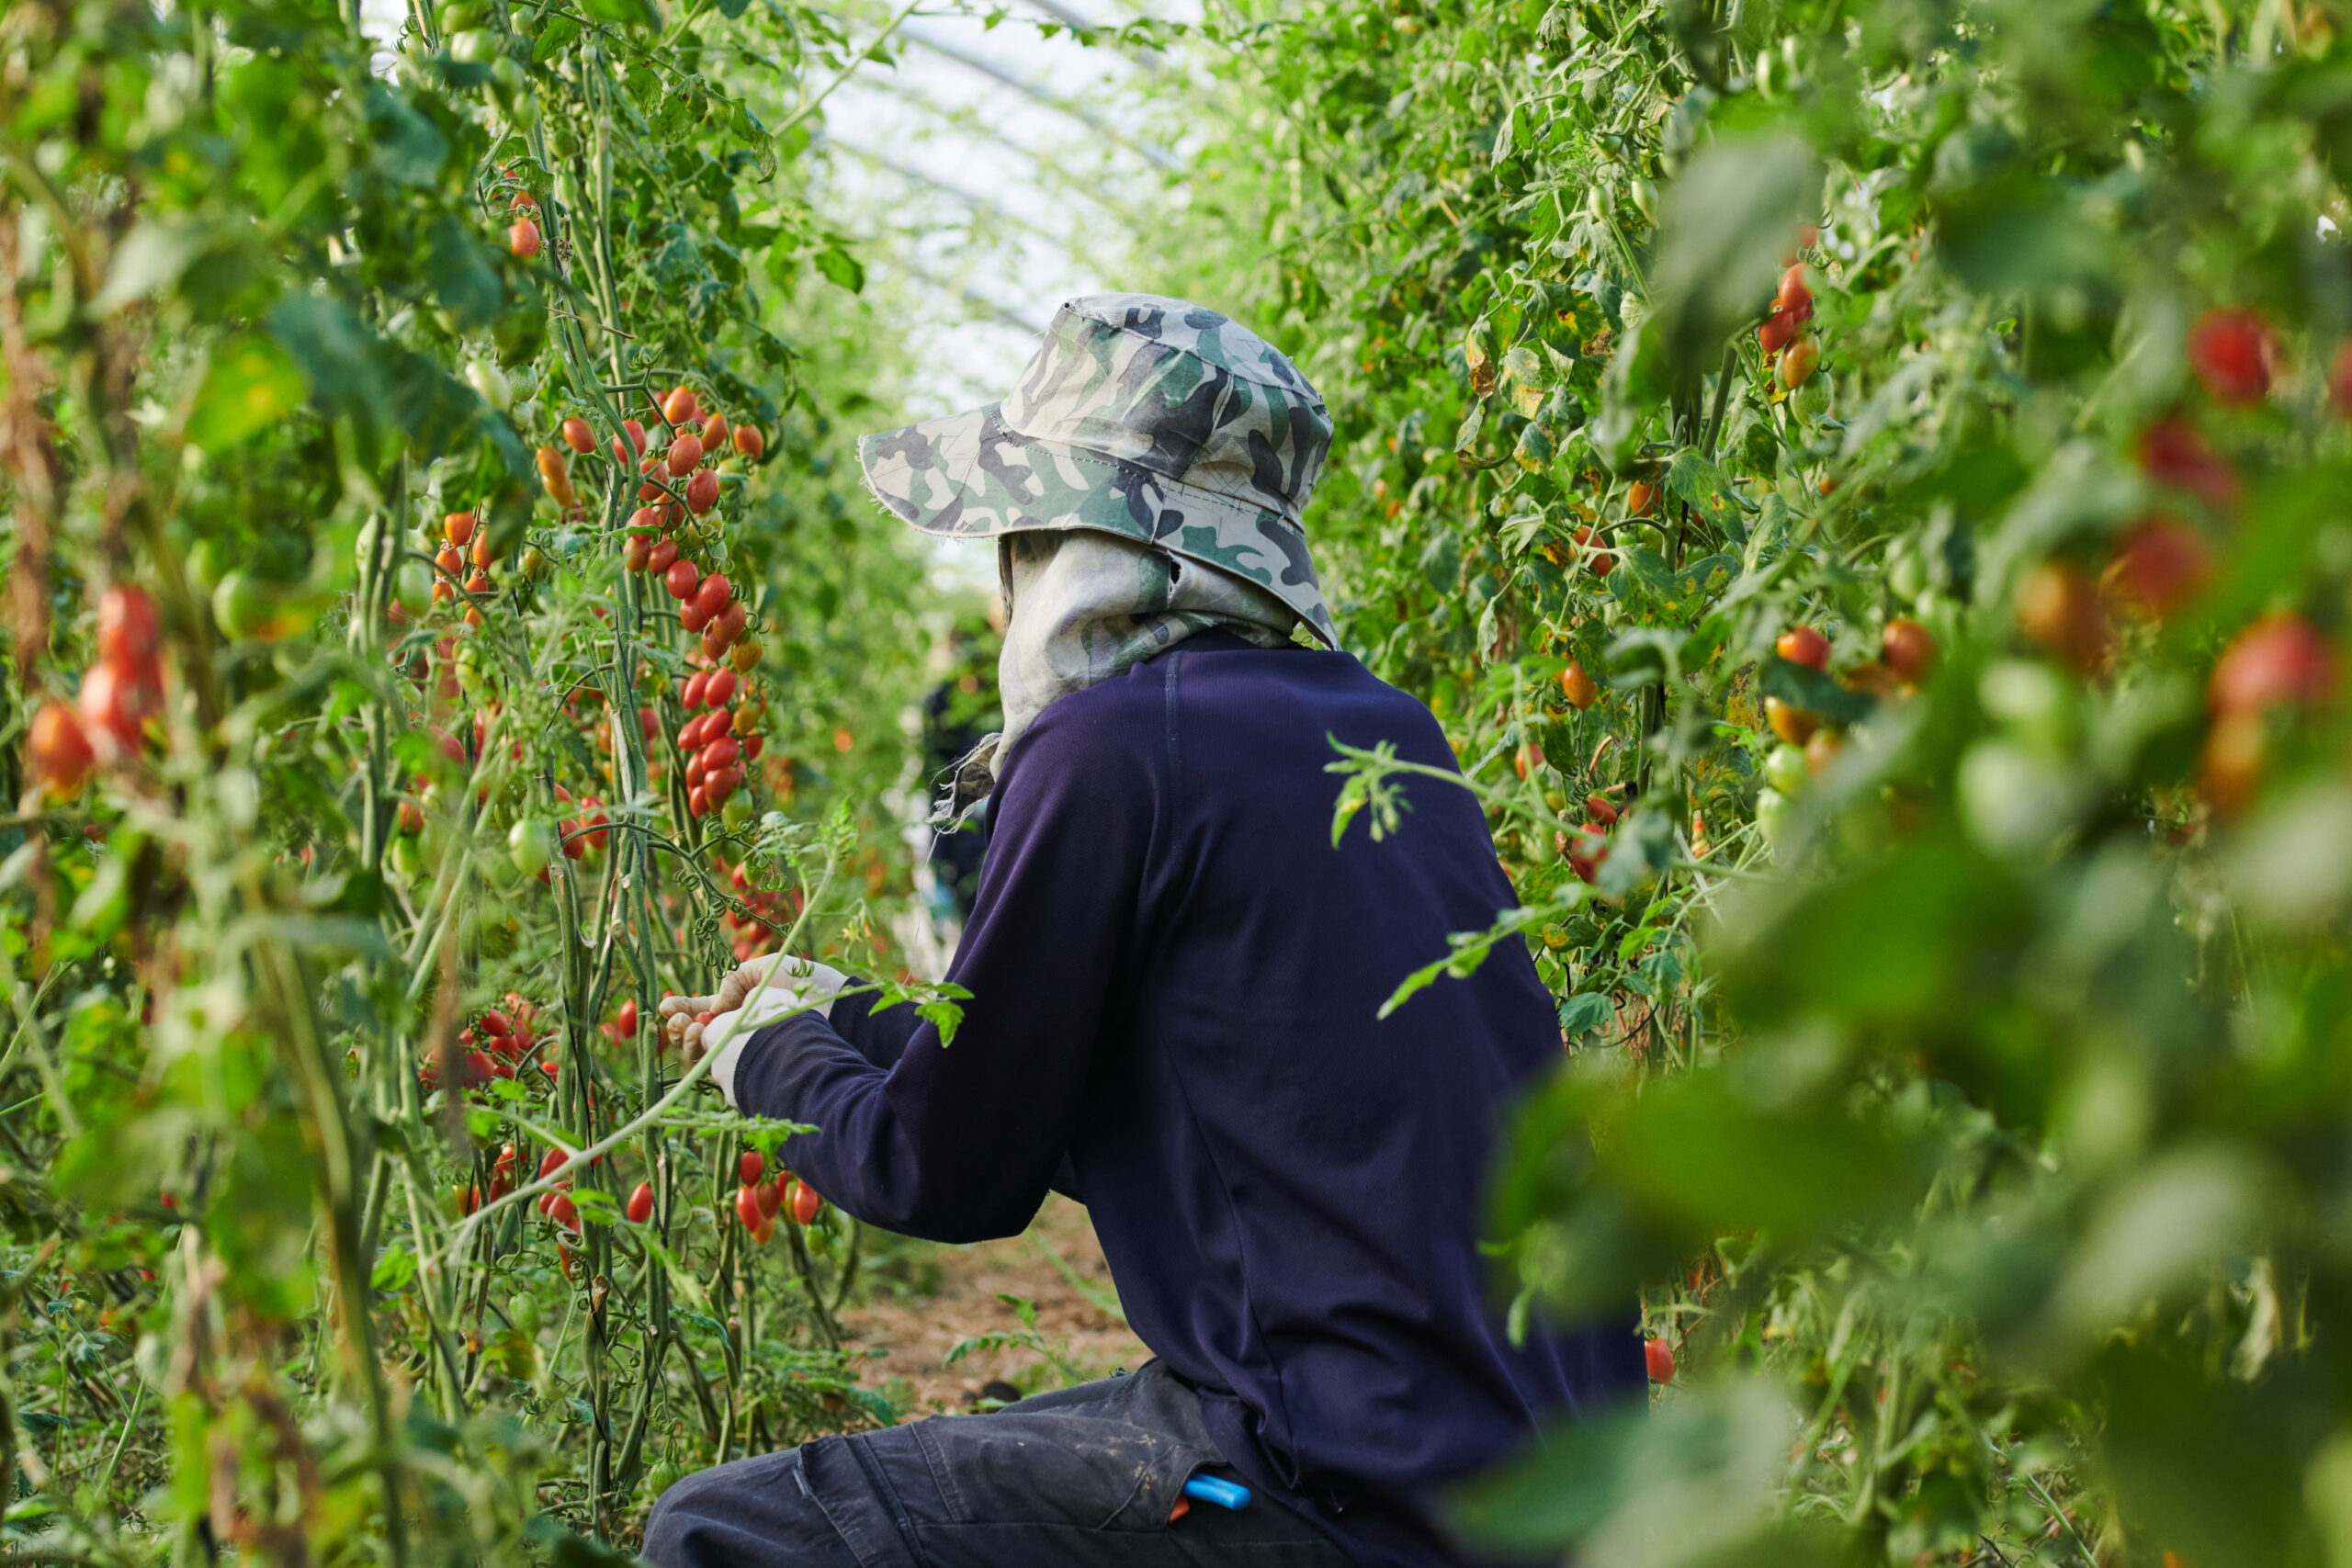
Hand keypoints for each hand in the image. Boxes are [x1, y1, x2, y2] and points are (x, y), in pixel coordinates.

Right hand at [659, 953, 847, 1065]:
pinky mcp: (753, 1069)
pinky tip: (705, 1036)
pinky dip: (705, 1054)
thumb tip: (715, 1006)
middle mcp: (739, 1031)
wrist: (835, 1007)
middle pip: (696, 1037)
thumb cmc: (805, 983)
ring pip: (702, 1055)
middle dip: (680, 1028)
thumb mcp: (764, 969)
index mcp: (739, 1006)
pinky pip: (718, 1069)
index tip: (665, 1005)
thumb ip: (733, 981)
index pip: (702, 1012)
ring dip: (688, 1041)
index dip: (681, 1010)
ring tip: (692, 1025)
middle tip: (678, 1018)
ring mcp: (745, 1051)